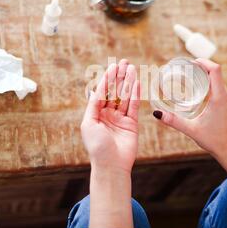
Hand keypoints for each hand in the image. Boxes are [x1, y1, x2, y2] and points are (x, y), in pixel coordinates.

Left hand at [81, 59, 139, 173]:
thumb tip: (95, 90)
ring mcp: (120, 118)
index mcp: (96, 114)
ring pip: (125, 96)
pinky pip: (134, 106)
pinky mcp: (131, 124)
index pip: (102, 92)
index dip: (107, 79)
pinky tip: (137, 83)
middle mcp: (108, 114)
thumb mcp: (89, 124)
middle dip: (119, 77)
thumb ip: (93, 106)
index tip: (113, 67)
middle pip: (114, 91)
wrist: (111, 165)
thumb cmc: (97, 146)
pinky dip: (136, 94)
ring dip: (128, 82)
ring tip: (132, 68)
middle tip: (124, 62)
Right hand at [153, 59, 226, 191]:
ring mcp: (224, 96)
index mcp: (219, 97)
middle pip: (213, 70)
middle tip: (181, 66)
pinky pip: (215, 83)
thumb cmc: (213, 139)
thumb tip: (156, 114)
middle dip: (199, 65)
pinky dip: (204, 78)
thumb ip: (174, 121)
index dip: (203, 61)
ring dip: (202, 71)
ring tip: (185, 72)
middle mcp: (224, 93)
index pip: (215, 70)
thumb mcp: (191, 129)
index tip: (189, 61)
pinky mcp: (222, 100)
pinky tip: (192, 83)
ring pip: (214, 76)